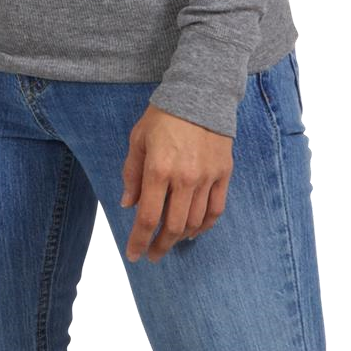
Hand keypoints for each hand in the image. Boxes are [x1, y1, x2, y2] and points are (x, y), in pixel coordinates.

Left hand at [120, 103, 232, 262]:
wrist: (200, 94)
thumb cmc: (163, 117)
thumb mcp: (137, 140)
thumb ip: (131, 174)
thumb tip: (127, 204)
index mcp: (158, 170)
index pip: (148, 218)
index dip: (140, 241)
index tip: (135, 255)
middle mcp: (184, 179)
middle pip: (173, 226)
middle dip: (161, 246)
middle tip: (153, 255)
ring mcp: (207, 178)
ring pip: (195, 222)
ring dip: (181, 238)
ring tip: (171, 242)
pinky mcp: (223, 174)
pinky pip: (216, 209)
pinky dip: (205, 226)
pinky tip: (195, 232)